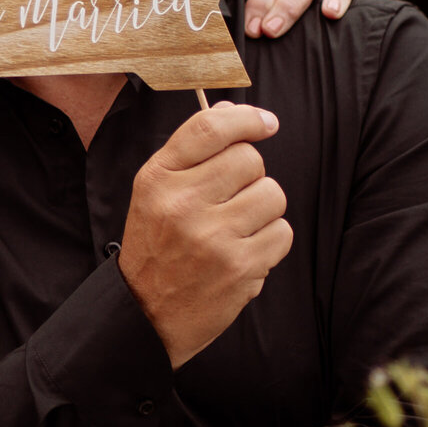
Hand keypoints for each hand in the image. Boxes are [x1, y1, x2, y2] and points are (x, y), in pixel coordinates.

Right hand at [120, 104, 291, 366]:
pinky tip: (244, 254)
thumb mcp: (155, 193)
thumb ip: (192, 152)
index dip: (246, 119)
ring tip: (237, 230)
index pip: (210, 128)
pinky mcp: (240, 267)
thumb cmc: (156, 248)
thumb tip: (233, 111)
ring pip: (272, 195)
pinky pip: (282, 233)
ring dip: (263, 211)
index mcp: (158, 180)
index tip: (265, 123)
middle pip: (250, 160)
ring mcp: (212, 237)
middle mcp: (182, 205)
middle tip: (230, 201)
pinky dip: (270, 243)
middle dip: (250, 177)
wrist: (145, 315)